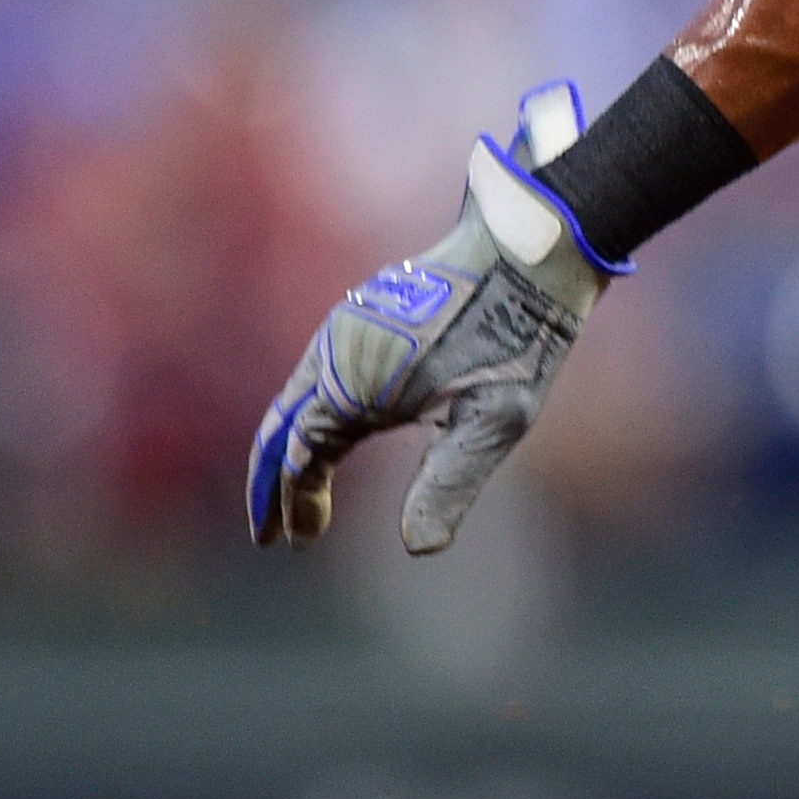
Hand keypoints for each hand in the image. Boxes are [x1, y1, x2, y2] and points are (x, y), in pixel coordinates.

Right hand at [249, 82, 621, 552]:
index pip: (300, 459)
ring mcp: (349, 324)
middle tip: (267, 534)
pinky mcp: (371, 310)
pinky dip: (316, 411)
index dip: (294, 505)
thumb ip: (449, 484)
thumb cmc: (517, 335)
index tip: (297, 543)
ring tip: (297, 490)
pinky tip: (340, 429)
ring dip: (292, 446)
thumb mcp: (492, 419)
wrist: (531, 249)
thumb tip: (417, 549)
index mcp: (347, 382)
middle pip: (283, 428)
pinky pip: (324, 370)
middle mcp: (334, 349)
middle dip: (272, 482)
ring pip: (300, 396)